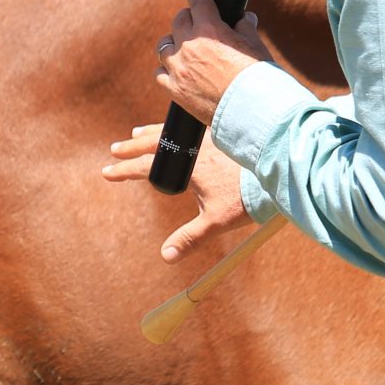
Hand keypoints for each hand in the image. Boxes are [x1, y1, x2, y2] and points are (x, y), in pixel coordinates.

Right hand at [102, 124, 254, 261]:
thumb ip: (189, 239)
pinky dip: (176, 127)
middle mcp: (196, 148)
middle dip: (132, 148)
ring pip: (173, 131)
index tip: (107, 173)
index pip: (148, 166)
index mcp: (189, 166)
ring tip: (137, 134)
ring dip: (153, 133)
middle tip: (115, 150)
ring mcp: (209, 138)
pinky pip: (191, 127)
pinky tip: (174, 129)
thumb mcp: (214, 223)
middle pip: (155, 143)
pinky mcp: (221, 135)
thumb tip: (166, 257)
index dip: (125, 170)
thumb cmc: (245, 200)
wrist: (276, 177)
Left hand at [152, 0, 269, 127]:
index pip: (197, 1)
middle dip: (187, 18)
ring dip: (173, 43)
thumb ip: (245, 28)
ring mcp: (179, 68)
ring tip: (182, 47)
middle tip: (194, 21)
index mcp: (210, 29)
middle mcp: (189, 45)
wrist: (252, 111)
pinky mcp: (175, 90)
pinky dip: (167, 69)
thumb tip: (244, 18)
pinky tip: (175, 70)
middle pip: (179, 21)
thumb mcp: (255, 45)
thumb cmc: (258, 77)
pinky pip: (160, 73)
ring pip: (164, 46)